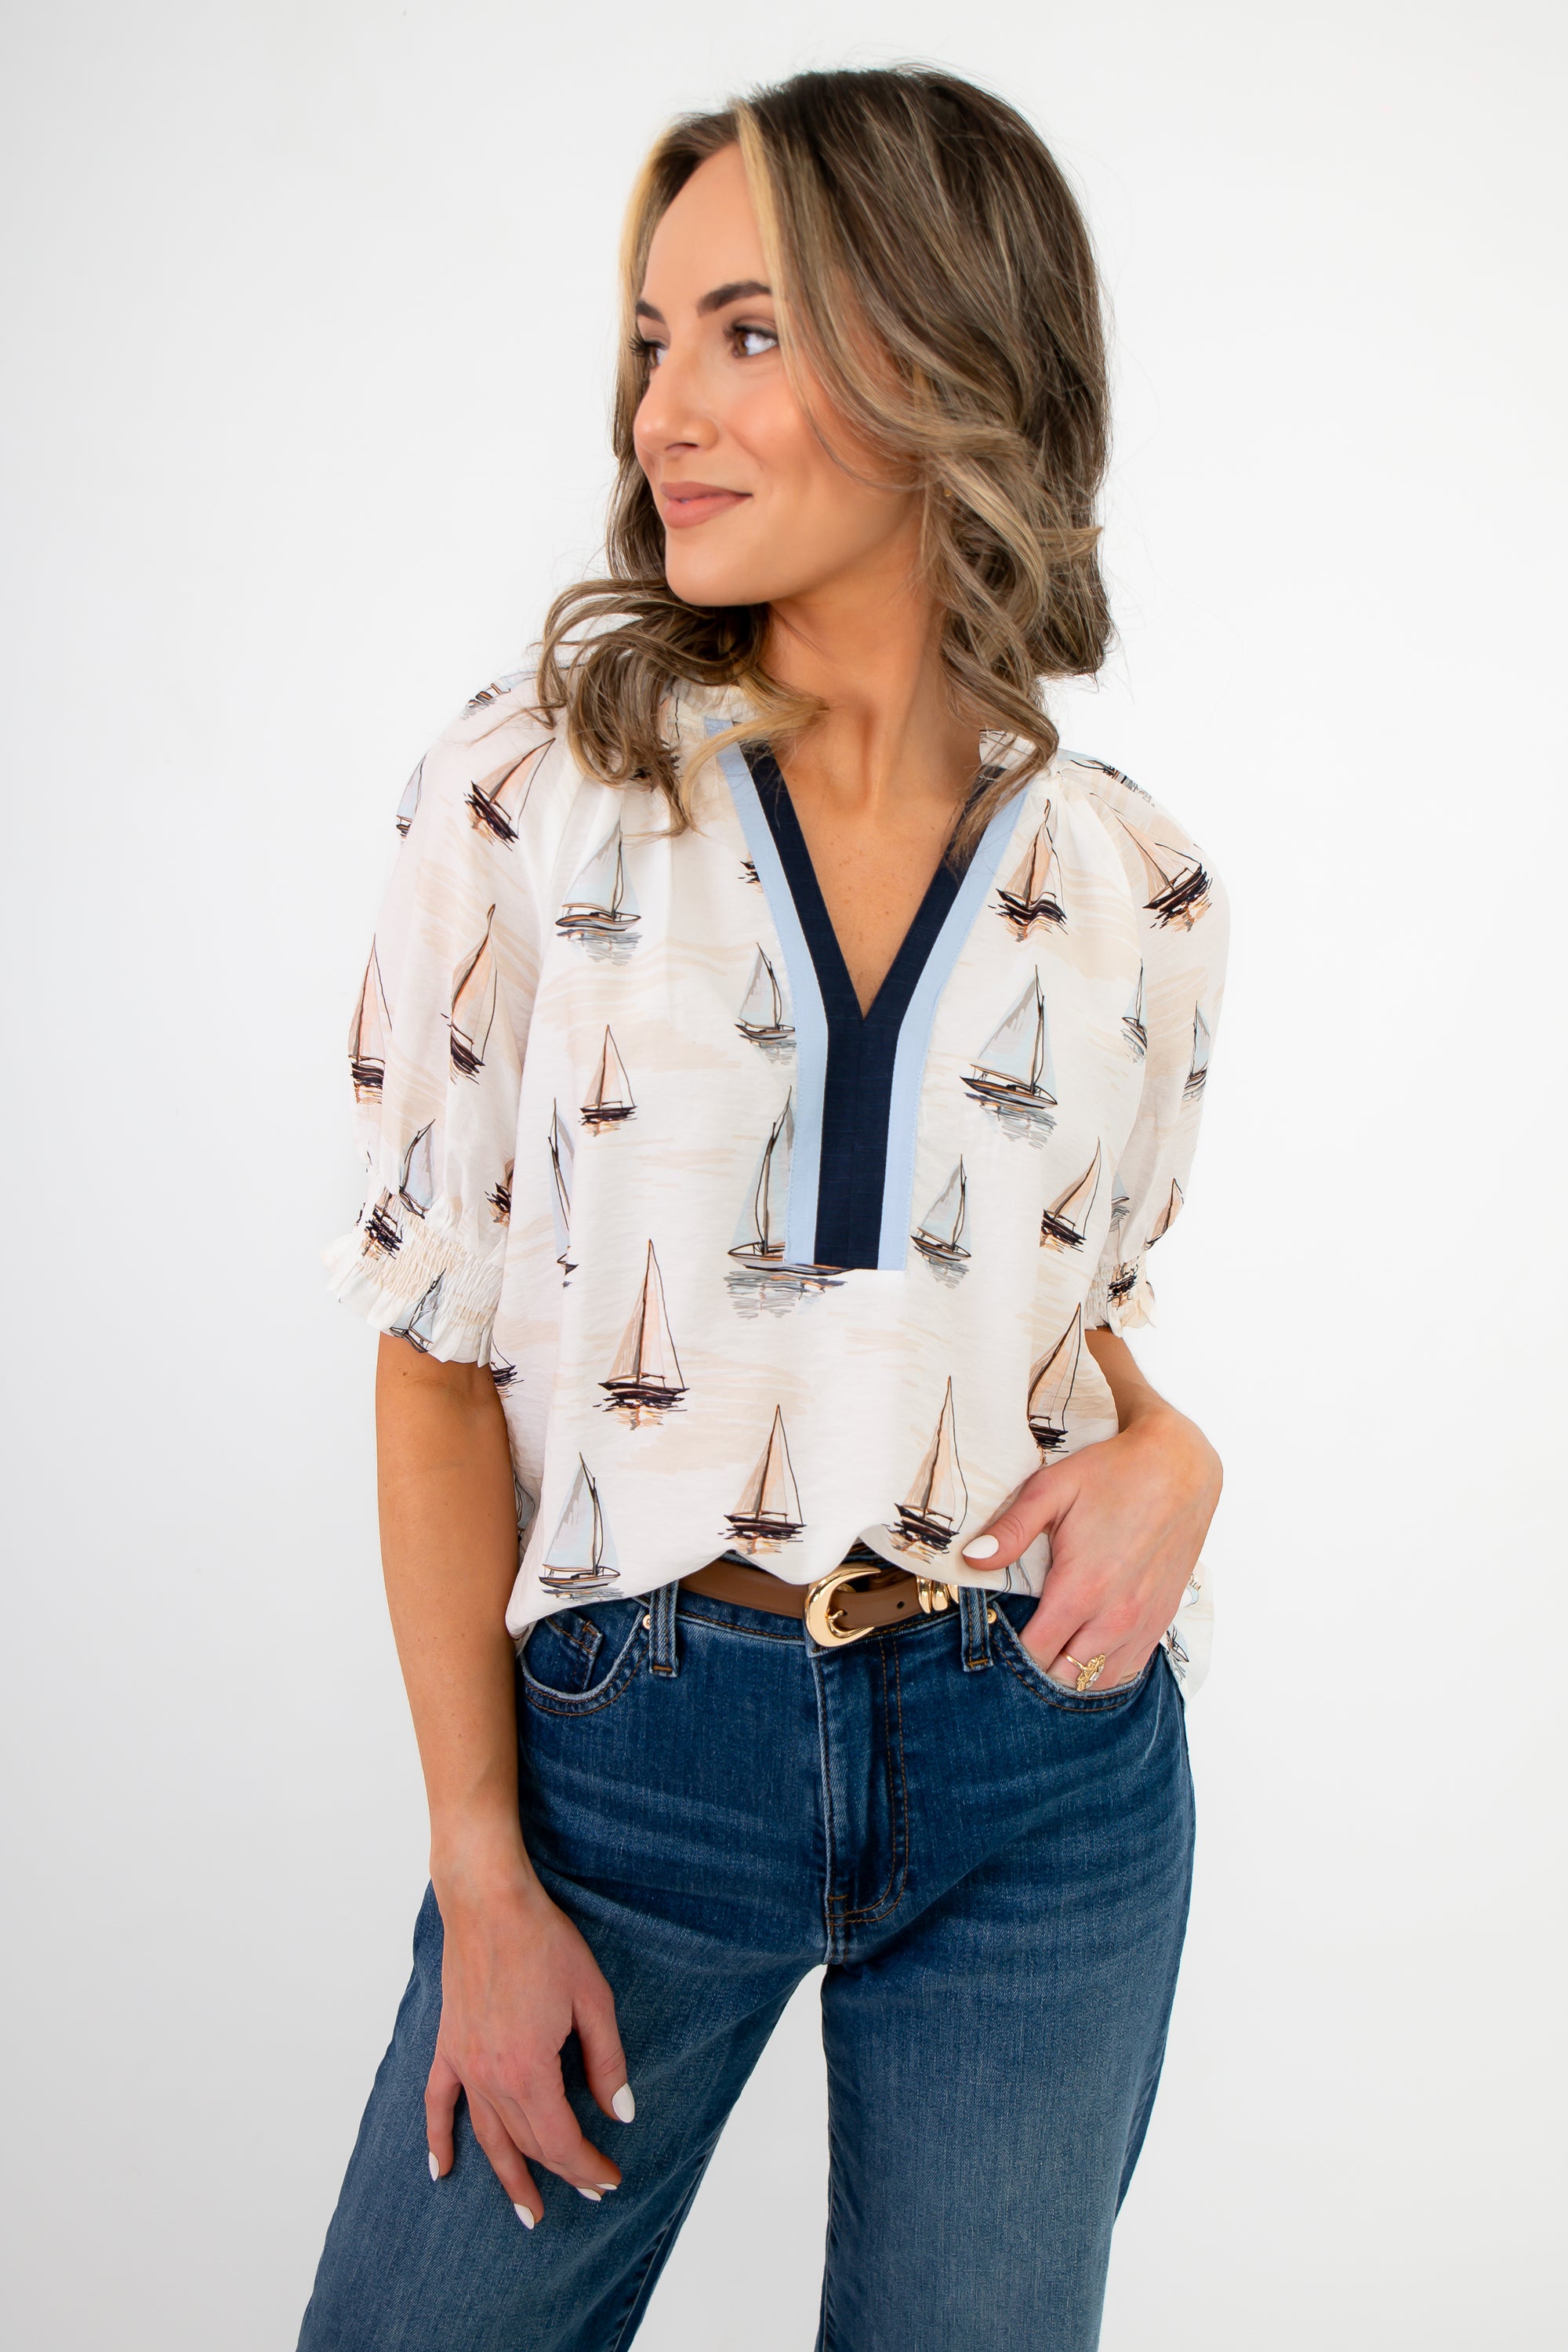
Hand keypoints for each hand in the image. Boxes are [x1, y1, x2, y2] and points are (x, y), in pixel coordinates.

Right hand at [425, 1858, 632, 2224]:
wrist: (489, 1902)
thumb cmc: (544, 1942)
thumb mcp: (593, 1999)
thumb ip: (607, 2062)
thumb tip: (620, 2112)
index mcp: (529, 2070)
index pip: (560, 2141)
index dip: (587, 2167)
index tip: (610, 2180)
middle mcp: (490, 2078)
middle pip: (528, 2142)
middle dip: (562, 2171)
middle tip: (590, 2190)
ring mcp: (464, 2064)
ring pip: (488, 2136)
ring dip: (509, 2177)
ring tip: (528, 2212)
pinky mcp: (448, 2046)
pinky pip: (438, 2104)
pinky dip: (438, 2140)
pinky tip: (442, 2171)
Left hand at [963, 1405, 1220, 1690]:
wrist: (1179, 1468)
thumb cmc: (1111, 1475)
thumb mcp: (1050, 1490)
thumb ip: (1010, 1531)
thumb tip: (972, 1559)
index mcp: (1080, 1588)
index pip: (1036, 1653)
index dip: (1011, 1654)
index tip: (998, 1638)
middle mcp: (1114, 1616)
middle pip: (1065, 1677)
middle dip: (1037, 1668)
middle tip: (1019, 1646)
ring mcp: (1142, 1623)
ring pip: (1097, 1682)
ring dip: (1071, 1674)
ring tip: (1051, 1651)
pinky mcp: (1161, 1620)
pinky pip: (1129, 1669)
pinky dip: (1103, 1670)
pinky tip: (1086, 1650)